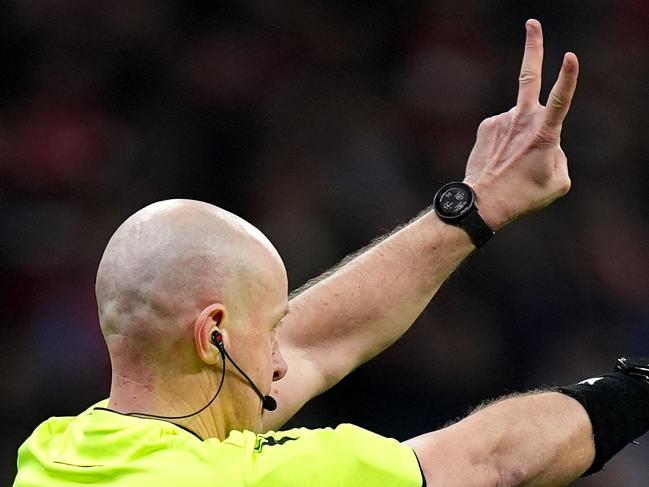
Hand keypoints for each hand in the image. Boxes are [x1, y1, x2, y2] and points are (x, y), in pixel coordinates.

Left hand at [463, 19, 578, 230]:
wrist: (483, 204)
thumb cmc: (524, 195)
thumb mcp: (558, 181)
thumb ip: (561, 155)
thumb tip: (549, 143)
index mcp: (544, 132)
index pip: (560, 101)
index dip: (567, 78)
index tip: (570, 56)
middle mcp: (521, 120)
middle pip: (528, 75)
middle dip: (533, 46)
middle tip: (532, 23)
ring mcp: (501, 120)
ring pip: (521, 120)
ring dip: (522, 136)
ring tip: (514, 163)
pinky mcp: (486, 125)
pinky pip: (505, 128)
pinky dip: (507, 140)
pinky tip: (501, 158)